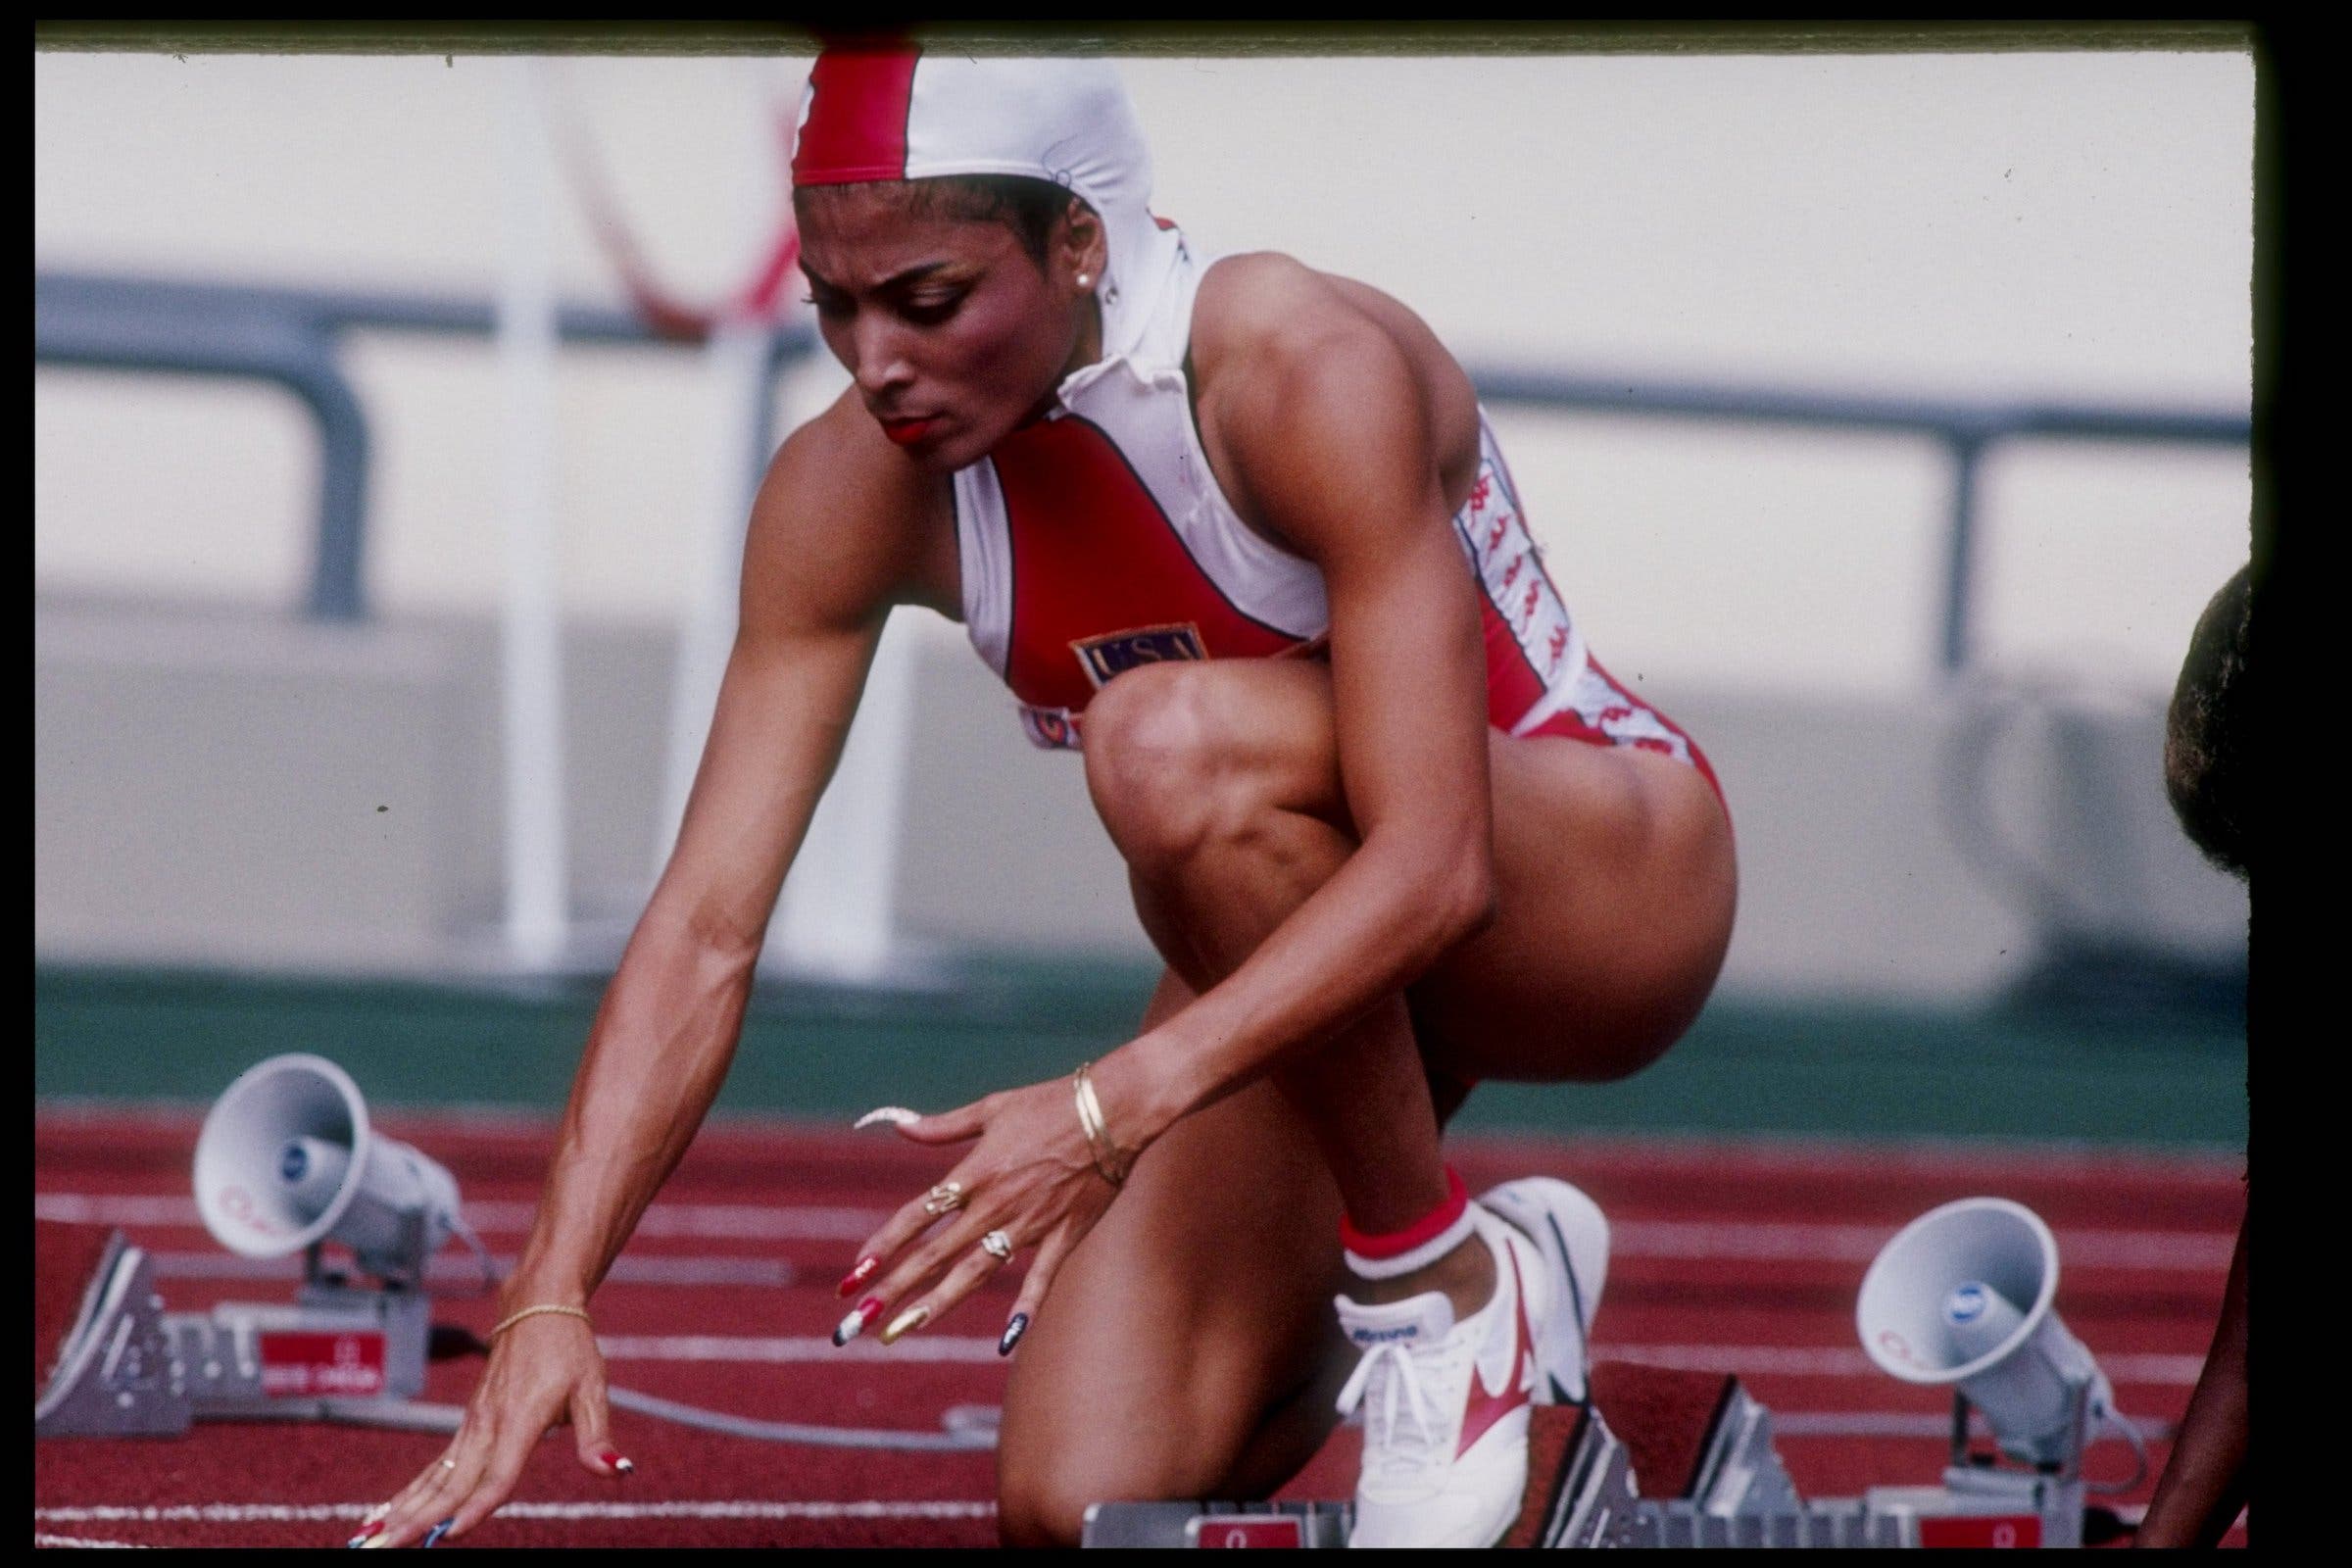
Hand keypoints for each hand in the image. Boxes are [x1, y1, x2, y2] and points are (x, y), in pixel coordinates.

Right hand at [347, 1311, 628, 1548]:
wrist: (537, 1305)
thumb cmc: (570, 1347)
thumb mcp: (594, 1388)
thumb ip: (598, 1435)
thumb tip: (617, 1470)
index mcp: (521, 1418)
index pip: (498, 1473)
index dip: (478, 1506)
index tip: (453, 1534)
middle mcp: (489, 1424)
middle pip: (452, 1483)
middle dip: (419, 1520)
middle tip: (385, 1548)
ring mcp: (473, 1424)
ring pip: (435, 1476)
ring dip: (403, 1509)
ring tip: (372, 1539)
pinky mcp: (468, 1423)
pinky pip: (436, 1466)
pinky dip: (410, 1491)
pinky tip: (386, 1513)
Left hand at [838, 1075, 1127, 1355]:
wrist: (1112, 1111)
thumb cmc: (1050, 1103)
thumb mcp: (992, 1108)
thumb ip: (944, 1126)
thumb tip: (900, 1126)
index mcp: (974, 1173)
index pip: (916, 1216)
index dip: (883, 1245)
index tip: (854, 1274)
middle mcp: (994, 1205)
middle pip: (933, 1255)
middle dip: (893, 1290)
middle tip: (859, 1321)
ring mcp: (1029, 1225)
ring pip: (973, 1274)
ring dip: (935, 1305)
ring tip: (902, 1331)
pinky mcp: (1063, 1236)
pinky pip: (1039, 1279)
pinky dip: (1024, 1309)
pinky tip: (1006, 1340)